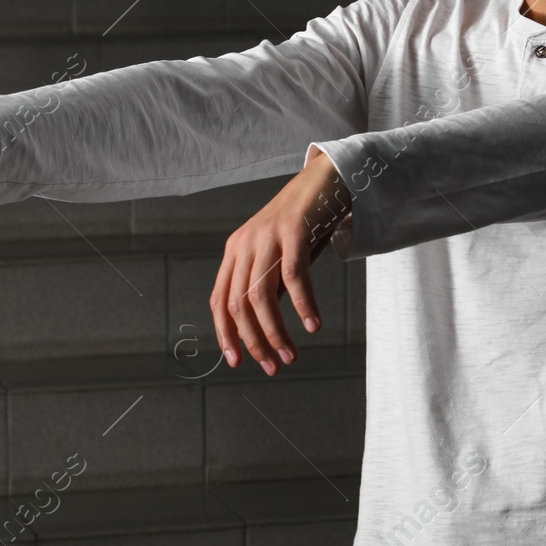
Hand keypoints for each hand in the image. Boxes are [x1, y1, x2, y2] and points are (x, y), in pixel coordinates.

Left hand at [211, 148, 350, 375]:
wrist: (327, 178)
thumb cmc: (305, 221)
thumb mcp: (279, 255)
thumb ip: (268, 284)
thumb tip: (264, 327)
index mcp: (235, 250)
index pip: (219, 300)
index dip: (225, 333)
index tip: (237, 361)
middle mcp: (245, 243)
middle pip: (239, 304)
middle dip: (254, 341)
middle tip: (273, 367)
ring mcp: (267, 236)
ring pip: (261, 296)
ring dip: (276, 332)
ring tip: (291, 356)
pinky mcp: (293, 231)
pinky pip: (293, 277)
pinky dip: (302, 305)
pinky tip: (312, 325)